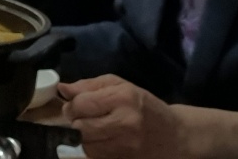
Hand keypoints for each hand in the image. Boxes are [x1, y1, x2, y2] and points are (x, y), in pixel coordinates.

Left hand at [59, 76, 188, 158]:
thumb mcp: (120, 86)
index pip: (81, 104)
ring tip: (92, 130)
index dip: (71, 106)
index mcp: (123, 98)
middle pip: (81, 128)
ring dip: (83, 139)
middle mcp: (125, 123)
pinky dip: (94, 150)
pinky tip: (101, 142)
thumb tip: (62, 89)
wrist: (175, 136)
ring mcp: (126, 146)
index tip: (74, 106)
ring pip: (86, 146)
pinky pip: (97, 157)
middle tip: (80, 119)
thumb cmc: (145, 106)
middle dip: (75, 123)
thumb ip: (89, 86)